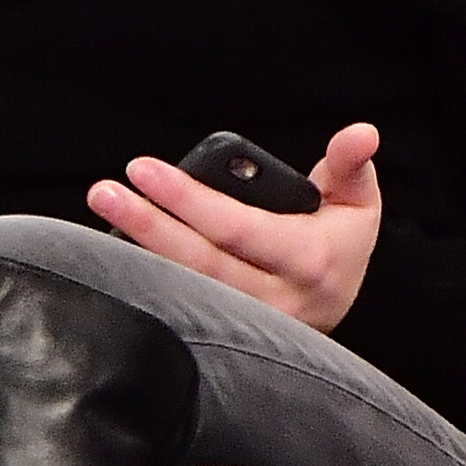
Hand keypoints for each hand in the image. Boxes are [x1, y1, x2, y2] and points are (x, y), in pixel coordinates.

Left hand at [86, 123, 382, 332]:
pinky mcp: (223, 333)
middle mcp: (276, 301)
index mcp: (309, 262)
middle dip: (149, 224)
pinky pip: (178, 303)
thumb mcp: (356, 202)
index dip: (190, 200)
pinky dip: (144, 275)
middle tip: (106, 189)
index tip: (146, 170)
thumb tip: (361, 132)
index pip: (238, 230)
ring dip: (137, 249)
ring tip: (104, 208)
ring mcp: (248, 325)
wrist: (332, 303)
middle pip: (201, 263)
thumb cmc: (338, 243)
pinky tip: (112, 248)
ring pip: (185, 289)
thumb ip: (350, 165)